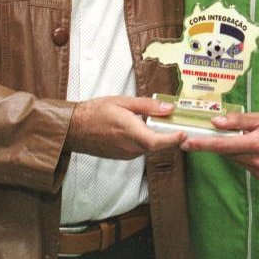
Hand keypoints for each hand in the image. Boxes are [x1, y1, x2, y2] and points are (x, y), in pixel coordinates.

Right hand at [66, 96, 184, 159]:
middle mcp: (130, 147)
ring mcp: (127, 154)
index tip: (184, 133)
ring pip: (149, 147)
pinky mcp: (123, 157)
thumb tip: (168, 107)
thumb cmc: (95, 112)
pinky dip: (145, 139)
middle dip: (169, 136)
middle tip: (177, 123)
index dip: (173, 140)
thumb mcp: (122, 102)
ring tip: (155, 121)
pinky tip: (139, 128)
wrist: (74, 129)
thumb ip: (147, 106)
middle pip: (158, 145)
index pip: (157, 142)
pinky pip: (140, 149)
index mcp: (130, 131)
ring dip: (155, 136)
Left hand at [180, 110, 258, 178]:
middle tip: (214, 130)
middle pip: (227, 153)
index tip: (186, 143)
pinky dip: (243, 154)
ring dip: (233, 148)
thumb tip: (216, 122)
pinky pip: (245, 163)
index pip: (223, 146)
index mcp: (258, 144)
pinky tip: (254, 145)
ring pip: (235, 159)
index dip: (203, 145)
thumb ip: (238, 121)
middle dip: (219, 142)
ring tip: (246, 135)